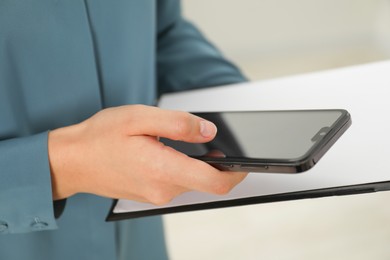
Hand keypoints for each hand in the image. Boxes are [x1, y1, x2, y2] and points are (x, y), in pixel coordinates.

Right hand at [48, 105, 246, 204]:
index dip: (237, 173)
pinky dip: (181, 169)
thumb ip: (179, 124)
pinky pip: (175, 183)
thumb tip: (209, 132)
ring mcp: (156, 195)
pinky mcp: (150, 194)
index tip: (247, 162)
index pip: (215, 182)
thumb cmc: (102, 136)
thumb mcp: (141, 118)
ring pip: (191, 182)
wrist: (73, 161)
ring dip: (197, 165)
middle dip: (219, 166)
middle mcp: (163, 189)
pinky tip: (167, 152)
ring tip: (184, 142)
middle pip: (206, 184)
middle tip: (216, 143)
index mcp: (164, 169)